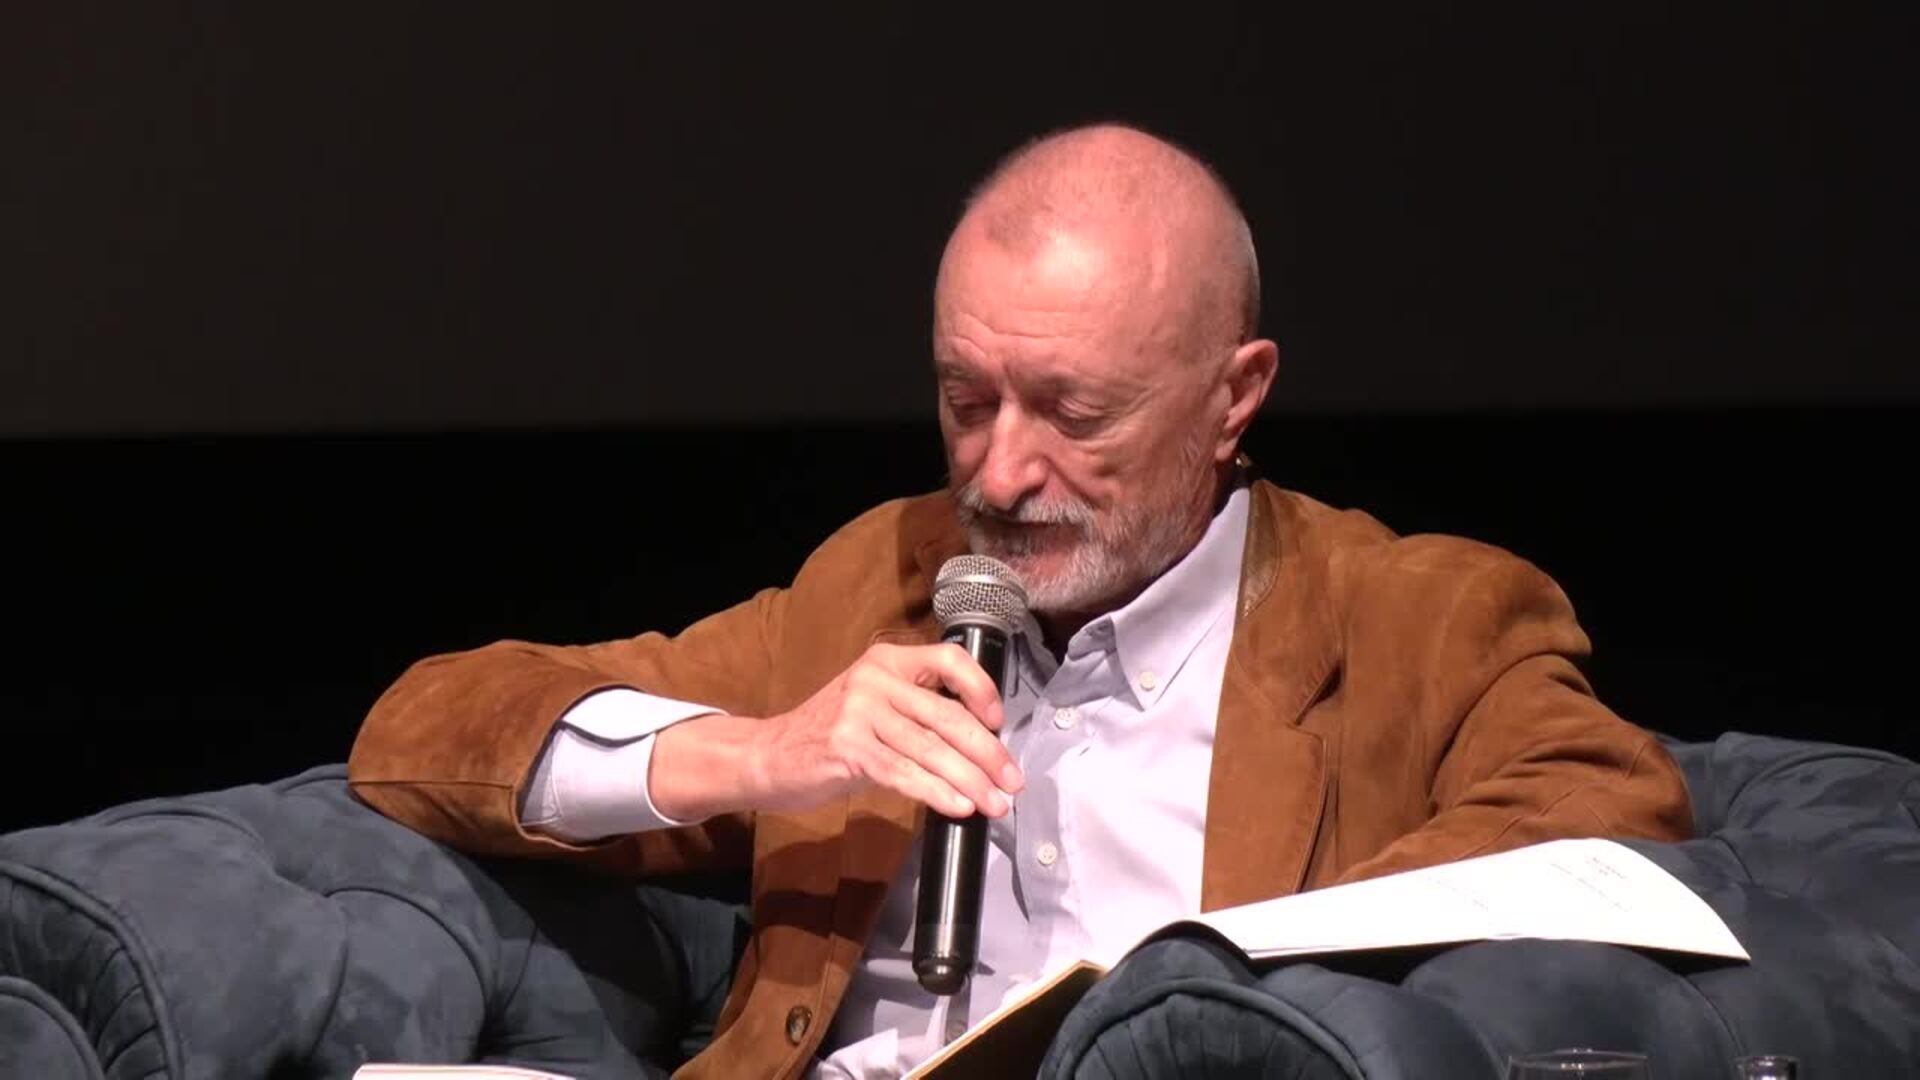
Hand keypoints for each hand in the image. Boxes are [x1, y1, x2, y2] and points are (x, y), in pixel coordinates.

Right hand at [649, 643, 1025, 820]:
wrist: (768, 756)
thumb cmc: (830, 736)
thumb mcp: (875, 706)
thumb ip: (918, 712)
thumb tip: (981, 746)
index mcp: (887, 660)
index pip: (949, 660)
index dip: (982, 690)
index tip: (1000, 723)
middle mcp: (875, 678)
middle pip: (948, 716)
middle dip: (989, 753)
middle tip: (1013, 782)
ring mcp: (859, 712)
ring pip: (931, 749)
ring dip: (971, 781)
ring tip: (995, 805)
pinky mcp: (847, 748)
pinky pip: (904, 773)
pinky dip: (937, 793)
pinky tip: (958, 807)